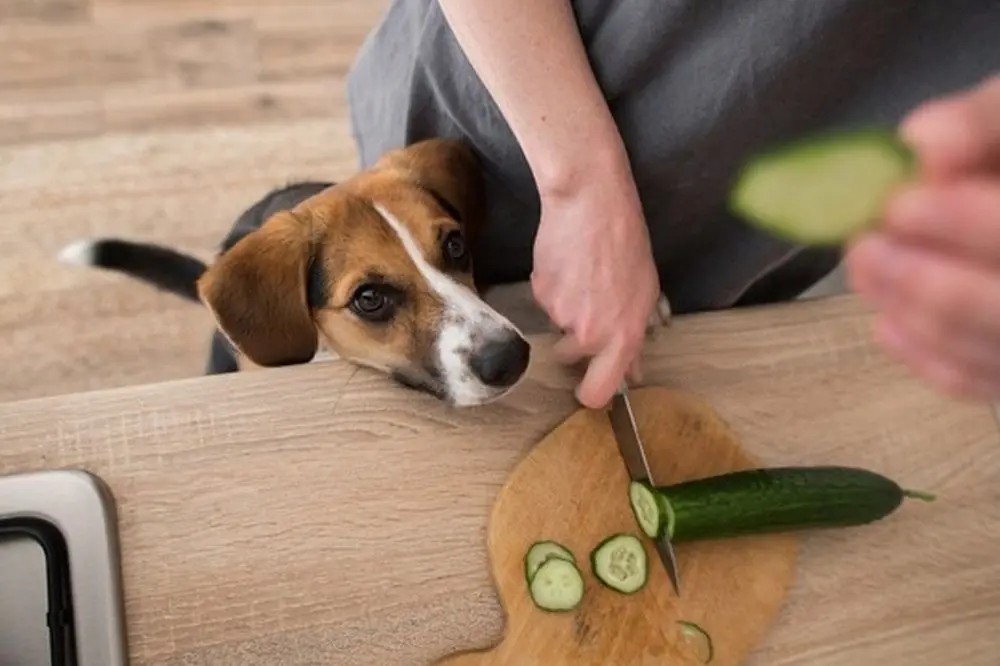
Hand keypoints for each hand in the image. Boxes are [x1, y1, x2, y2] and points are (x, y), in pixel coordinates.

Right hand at [530, 152, 661, 408]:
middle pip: (568, 359)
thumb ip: (635, 337)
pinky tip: (568, 263)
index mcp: (623, 336)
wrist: (592, 205)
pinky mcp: (540, 294)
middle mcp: (590, 333)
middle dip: (571, 346)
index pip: (599, 391)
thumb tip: (633, 371)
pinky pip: (545, 301)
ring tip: (582, 277)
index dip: (591, 394)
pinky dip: (554, 287)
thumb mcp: (645, 293)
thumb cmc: (627, 244)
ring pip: (557, 325)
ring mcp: (561, 314)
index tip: (589, 388)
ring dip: (565, 309)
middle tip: (584, 314)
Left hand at [845, 73, 999, 399]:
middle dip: (932, 283)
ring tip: (863, 270)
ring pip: (994, 347)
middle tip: (864, 249)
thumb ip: (982, 123)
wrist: (999, 190)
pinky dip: (928, 355)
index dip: (968, 223)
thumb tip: (923, 141)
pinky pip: (980, 379)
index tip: (899, 204)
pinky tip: (887, 323)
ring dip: (918, 314)